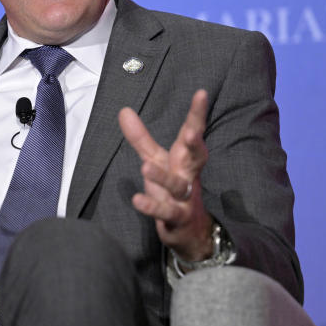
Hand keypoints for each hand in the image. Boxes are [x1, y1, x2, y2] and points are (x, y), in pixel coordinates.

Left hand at [118, 90, 213, 260]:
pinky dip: (152, 206)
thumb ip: (141, 138)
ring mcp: (185, 198)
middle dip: (196, 144)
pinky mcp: (176, 218)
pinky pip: (165, 212)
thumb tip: (123, 110)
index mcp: (185, 158)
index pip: (193, 132)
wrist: (192, 232)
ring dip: (162, 177)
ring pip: (176, 186)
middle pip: (197, 157)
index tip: (201, 93)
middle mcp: (189, 175)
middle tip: (192, 132)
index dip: (197, 113)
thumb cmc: (174, 189)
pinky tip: (137, 200)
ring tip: (145, 167)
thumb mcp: (156, 160)